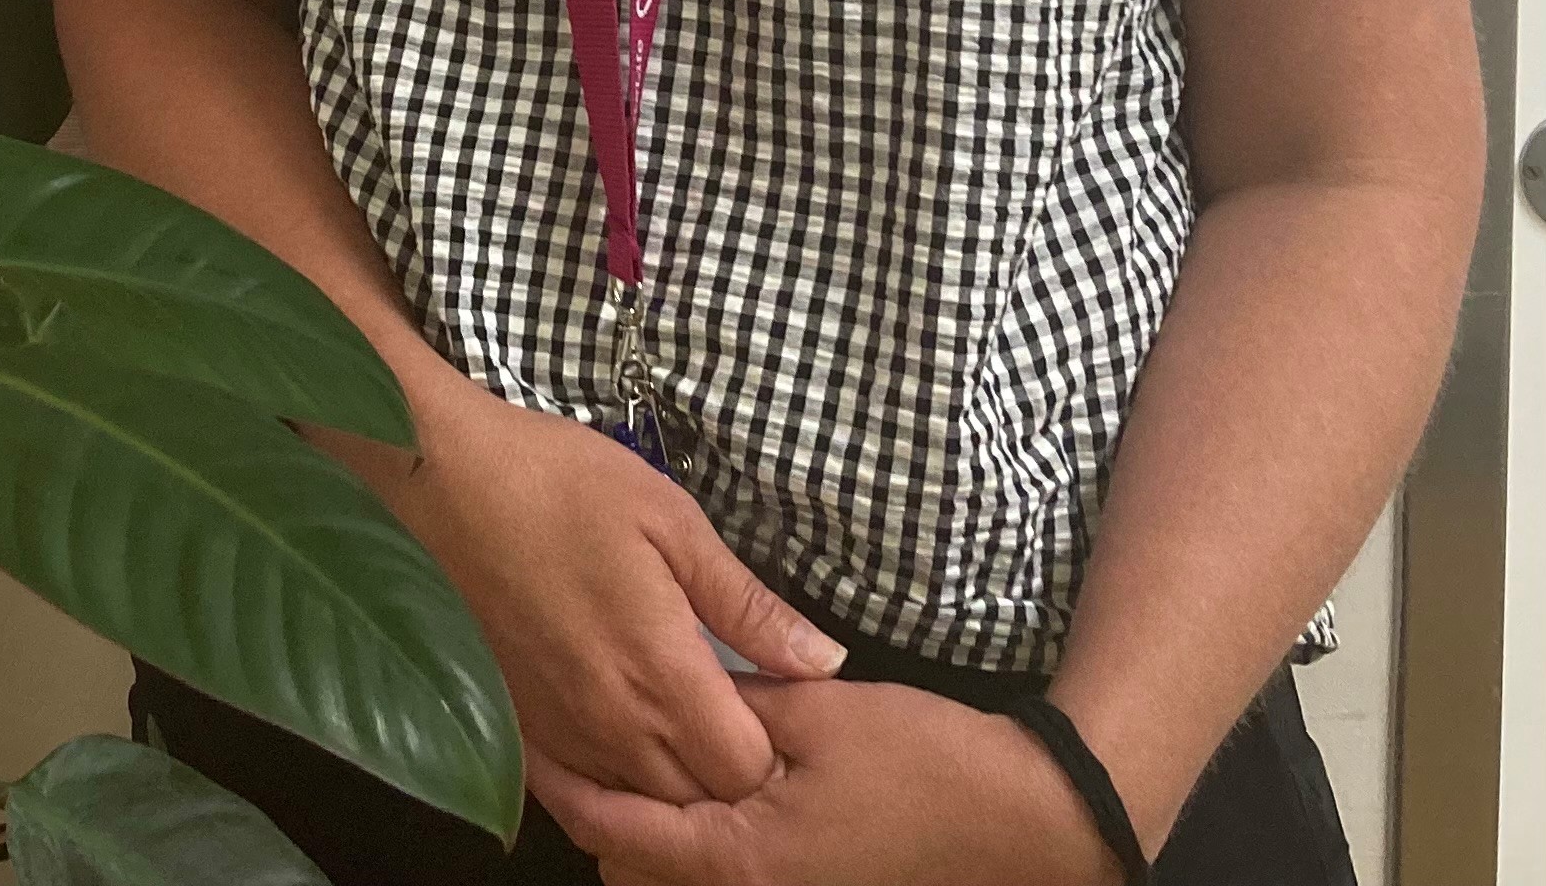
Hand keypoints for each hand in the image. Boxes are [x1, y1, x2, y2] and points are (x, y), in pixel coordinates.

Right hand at [379, 379, 843, 806]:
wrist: (437, 476)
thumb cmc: (557, 482)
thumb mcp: (668, 518)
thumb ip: (746, 601)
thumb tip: (822, 659)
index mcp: (661, 673)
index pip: (746, 771)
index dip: (773, 748)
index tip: (771, 703)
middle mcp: (612, 725)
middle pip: (697, 804)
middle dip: (726, 773)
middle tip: (729, 709)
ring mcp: (559, 734)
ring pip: (638, 806)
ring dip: (669, 779)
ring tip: (676, 718)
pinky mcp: (517, 725)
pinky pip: (579, 788)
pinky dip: (610, 774)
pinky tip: (617, 724)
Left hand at [527, 679, 1124, 883]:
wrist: (1021, 819)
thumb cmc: (919, 761)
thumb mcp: (817, 712)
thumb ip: (732, 702)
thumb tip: (668, 683)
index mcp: (737, 857)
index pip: (616, 828)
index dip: (563, 784)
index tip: (527, 734)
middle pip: (631, 864)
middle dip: (596, 808)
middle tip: (570, 733)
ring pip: (672, 875)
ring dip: (641, 824)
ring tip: (618, 751)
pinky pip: (717, 872)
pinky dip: (688, 835)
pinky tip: (688, 779)